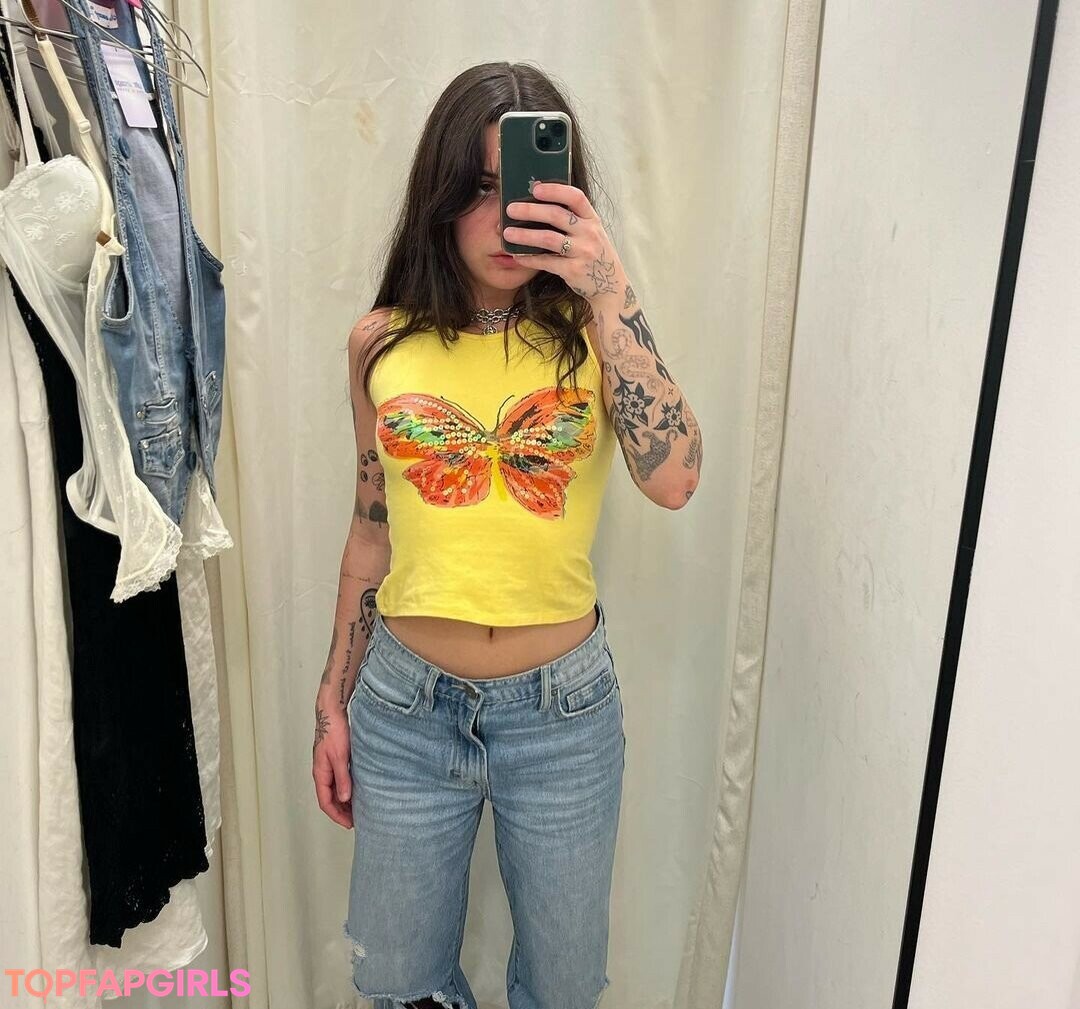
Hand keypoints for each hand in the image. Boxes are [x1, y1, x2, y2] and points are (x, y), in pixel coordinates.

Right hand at [312, 690, 352, 828]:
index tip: (349, 824)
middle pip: (329, 798)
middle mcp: (322, 772)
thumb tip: (345, 798)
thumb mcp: (340, 757)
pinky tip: (356, 789)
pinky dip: (346, 788)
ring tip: (357, 808)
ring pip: (334, 790)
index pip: (325, 802)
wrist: (332, 713)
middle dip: (341, 811)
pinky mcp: (334, 760)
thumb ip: (343, 778)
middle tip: (355, 820)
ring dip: (343, 801)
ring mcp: (327, 766)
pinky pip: (339, 780)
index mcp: (320, 773)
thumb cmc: (334, 731)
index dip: (336, 815)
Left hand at [503, 181, 627, 300]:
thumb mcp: (591, 233)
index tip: (535, 188)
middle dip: (530, 210)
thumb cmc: (594, 255)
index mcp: (593, 219)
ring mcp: (582, 252)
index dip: (555, 190)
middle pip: (556, 215)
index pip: (576, 197)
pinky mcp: (573, 271)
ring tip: (507, 234)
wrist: (611, 286)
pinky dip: (530, 258)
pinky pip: (547, 262)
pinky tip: (517, 256)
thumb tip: (540, 204)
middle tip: (510, 209)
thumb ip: (574, 220)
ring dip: (525, 235)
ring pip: (548, 239)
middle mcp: (589, 233)